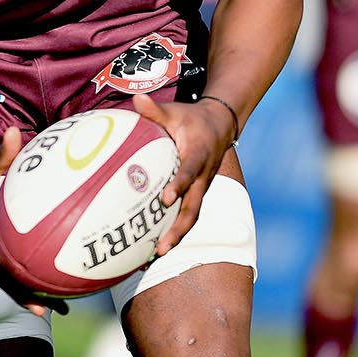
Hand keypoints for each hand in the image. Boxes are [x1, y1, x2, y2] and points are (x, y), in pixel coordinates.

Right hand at [0, 129, 65, 316]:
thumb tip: (15, 131)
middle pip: (1, 271)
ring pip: (10, 277)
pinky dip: (33, 280)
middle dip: (17, 291)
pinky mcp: (0, 250)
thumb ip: (2, 151)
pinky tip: (57, 292)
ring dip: (28, 293)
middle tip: (39, 310)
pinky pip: (18, 268)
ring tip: (55, 312)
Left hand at [131, 93, 234, 255]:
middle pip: (193, 208)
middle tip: (160, 248)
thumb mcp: (176, 111)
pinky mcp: (197, 195)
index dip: (179, 185)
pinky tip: (152, 248)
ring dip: (175, 237)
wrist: (222, 125)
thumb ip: (155, 109)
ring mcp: (202, 189)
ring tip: (154, 258)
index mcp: (198, 155)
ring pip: (191, 217)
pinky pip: (187, 216)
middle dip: (178, 229)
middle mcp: (203, 177)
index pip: (189, 172)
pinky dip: (174, 232)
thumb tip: (135, 98)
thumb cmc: (192, 118)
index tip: (165, 198)